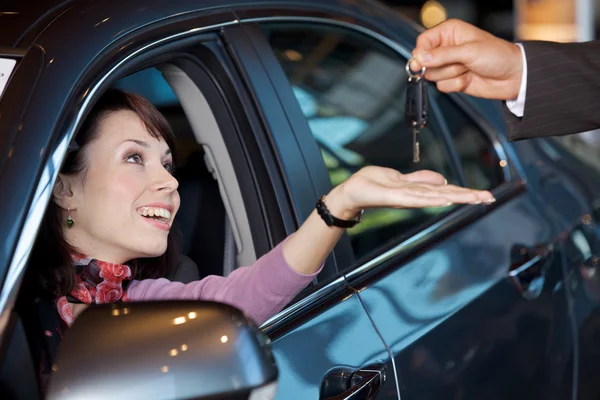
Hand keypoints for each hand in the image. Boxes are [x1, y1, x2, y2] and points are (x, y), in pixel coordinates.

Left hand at [326, 166, 494, 217]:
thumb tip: (442, 180)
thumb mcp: (400, 177)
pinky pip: (415, 197)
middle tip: (489, 199)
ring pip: (435, 196)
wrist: (351, 192)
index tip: (486, 195)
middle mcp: (414, 196)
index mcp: (417, 191)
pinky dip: (430, 198)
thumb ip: (421, 179)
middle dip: (467, 197)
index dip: (465, 192)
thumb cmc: (372, 184)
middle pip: (446, 195)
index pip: (446, 190)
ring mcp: (405, 198)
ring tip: (474, 198)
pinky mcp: (394, 197)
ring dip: (455, 197)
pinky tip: (444, 198)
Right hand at [410, 19, 522, 100]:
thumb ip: (442, 55)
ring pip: (433, 75)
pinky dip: (456, 85)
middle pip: (425, 61)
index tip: (421, 62)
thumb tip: (419, 58)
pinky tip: (469, 78)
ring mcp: (449, 65)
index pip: (423, 41)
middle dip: (442, 65)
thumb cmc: (497, 55)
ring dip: (452, 75)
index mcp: (449, 32)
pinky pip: (442, 86)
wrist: (512, 76)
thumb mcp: (469, 51)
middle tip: (459, 62)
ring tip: (468, 69)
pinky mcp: (452, 80)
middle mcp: (447, 48)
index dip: (421, 53)